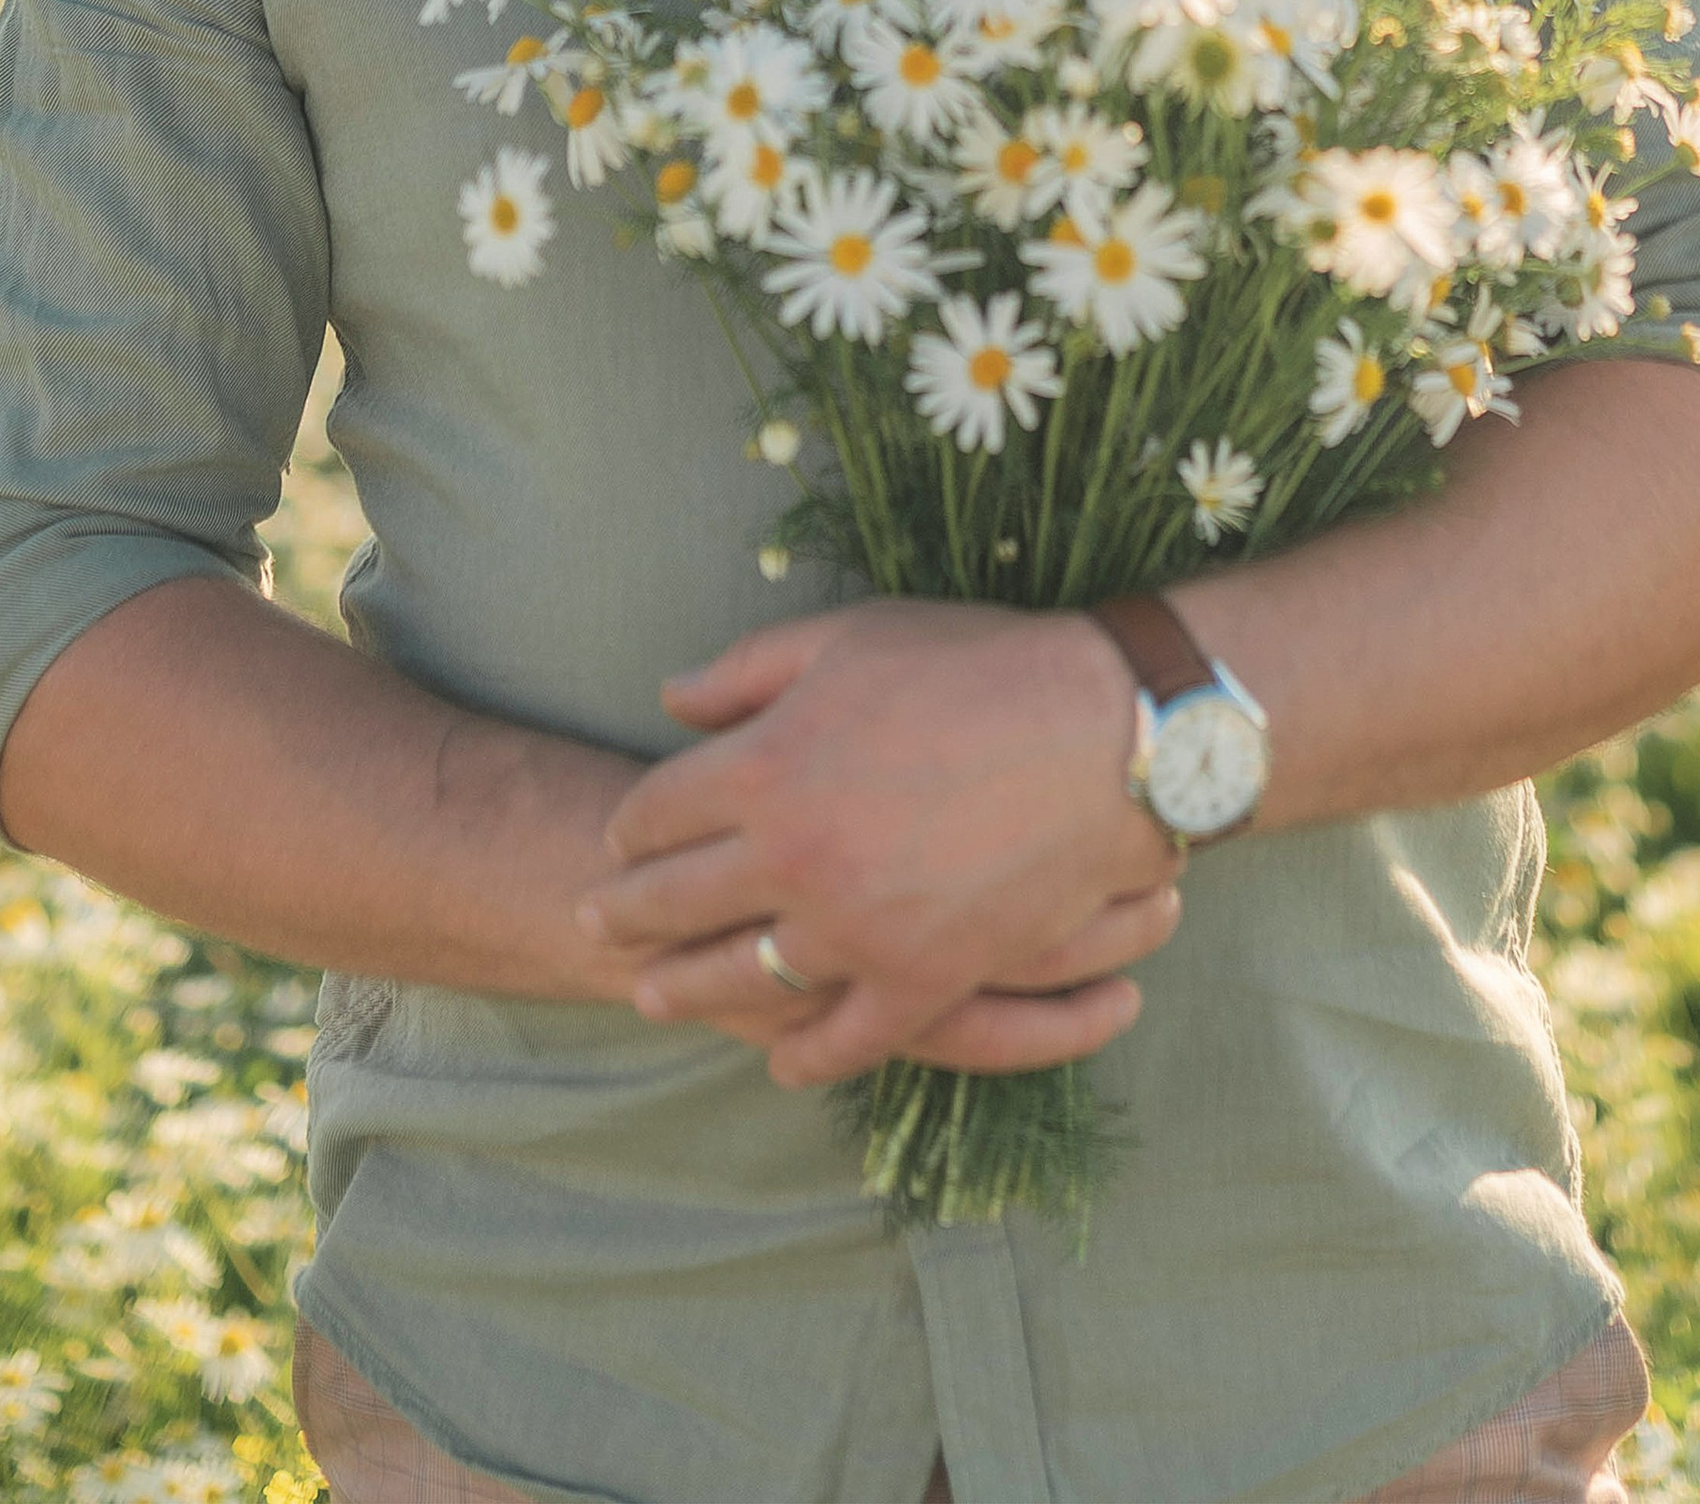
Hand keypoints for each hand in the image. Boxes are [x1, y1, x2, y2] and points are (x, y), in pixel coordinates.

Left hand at [576, 598, 1183, 1086]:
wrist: (1104, 734)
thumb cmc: (976, 667)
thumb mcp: (850, 638)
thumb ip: (747, 672)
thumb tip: (669, 700)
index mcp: (766, 766)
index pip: (659, 809)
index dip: (629, 824)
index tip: (618, 837)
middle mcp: (792, 857)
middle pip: (674, 900)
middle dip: (625, 912)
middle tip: (595, 921)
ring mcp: (855, 930)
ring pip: (740, 978)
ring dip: (686, 989)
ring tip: (652, 995)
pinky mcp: (921, 981)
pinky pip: (843, 1039)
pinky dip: (805, 1056)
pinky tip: (780, 1059)